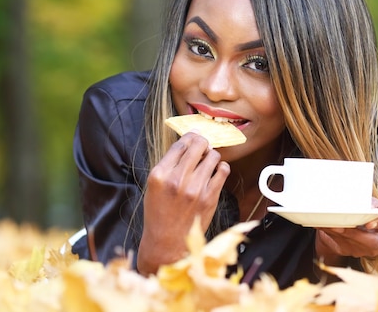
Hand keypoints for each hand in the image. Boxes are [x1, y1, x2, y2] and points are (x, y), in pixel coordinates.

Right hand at [137, 132, 229, 273]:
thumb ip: (169, 164)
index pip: (180, 144)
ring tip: (207, 162)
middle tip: (202, 147)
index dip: (190, 137)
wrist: (167, 242)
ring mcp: (195, 189)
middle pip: (198, 145)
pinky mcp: (210, 198)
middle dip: (202, 142)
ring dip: (211, 155)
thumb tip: (189, 142)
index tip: (194, 136)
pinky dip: (220, 167)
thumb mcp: (154, 185)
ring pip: (213, 156)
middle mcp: (177, 180)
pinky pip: (223, 170)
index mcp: (159, 175)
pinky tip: (215, 172)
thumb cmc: (159, 212)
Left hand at [315, 198, 377, 262]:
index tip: (368, 224)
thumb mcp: (363, 199)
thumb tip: (355, 201)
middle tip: (339, 227)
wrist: (347, 219)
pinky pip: (344, 245)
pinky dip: (332, 236)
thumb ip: (362, 201)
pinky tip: (323, 227)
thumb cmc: (359, 205)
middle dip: (354, 234)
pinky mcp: (356, 251)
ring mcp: (371, 247)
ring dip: (340, 235)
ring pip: (357, 246)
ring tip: (327, 225)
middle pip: (374, 241)